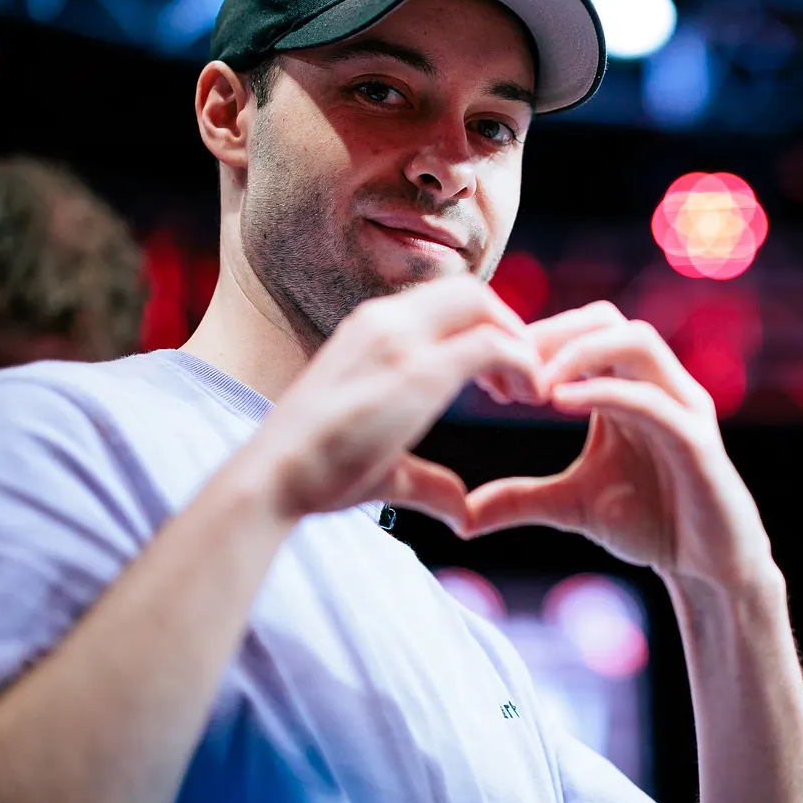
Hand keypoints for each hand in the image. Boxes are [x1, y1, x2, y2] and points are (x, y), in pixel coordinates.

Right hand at [249, 276, 544, 531]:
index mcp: (370, 328)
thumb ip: (428, 480)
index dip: (483, 328)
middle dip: (508, 327)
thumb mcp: (383, 462)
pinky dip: (523, 364)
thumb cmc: (315, 473)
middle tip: (519, 381)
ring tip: (524, 392)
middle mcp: (385, 320)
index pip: (445, 299)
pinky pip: (493, 344)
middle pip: (472, 292)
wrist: (274, 478)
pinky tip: (528, 397)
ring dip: (518, 344)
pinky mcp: (420, 371)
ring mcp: (401, 340)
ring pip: (485, 307)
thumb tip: (462, 510)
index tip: (495, 378)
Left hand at [462, 302, 774, 586]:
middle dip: (552, 334)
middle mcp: (659, 384)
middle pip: (607, 319)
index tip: (490, 378)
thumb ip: (522, 499)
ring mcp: (683, 407)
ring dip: (580, 352)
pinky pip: (653, 400)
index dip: (534, 341)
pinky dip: (606, 392)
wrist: (708, 568)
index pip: (582, 331)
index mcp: (629, 386)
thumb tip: (462, 515)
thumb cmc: (651, 523)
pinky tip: (560, 404)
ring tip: (534, 384)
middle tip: (507, 368)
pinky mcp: (698, 441)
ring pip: (637, 342)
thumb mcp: (572, 504)